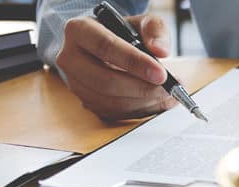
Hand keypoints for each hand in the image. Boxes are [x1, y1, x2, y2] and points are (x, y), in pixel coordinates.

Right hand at [56, 14, 174, 119]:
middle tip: (167, 88)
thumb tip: (161, 51)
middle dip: (142, 88)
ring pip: (109, 101)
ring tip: (166, 94)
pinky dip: (138, 110)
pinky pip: (113, 112)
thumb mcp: (142, 22)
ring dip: (143, 102)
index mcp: (79, 30)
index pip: (105, 47)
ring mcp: (75, 83)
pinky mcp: (86, 101)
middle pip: (105, 80)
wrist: (110, 46)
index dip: (135, 62)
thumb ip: (155, 30)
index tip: (161, 74)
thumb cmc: (123, 32)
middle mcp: (70, 58)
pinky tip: (156, 101)